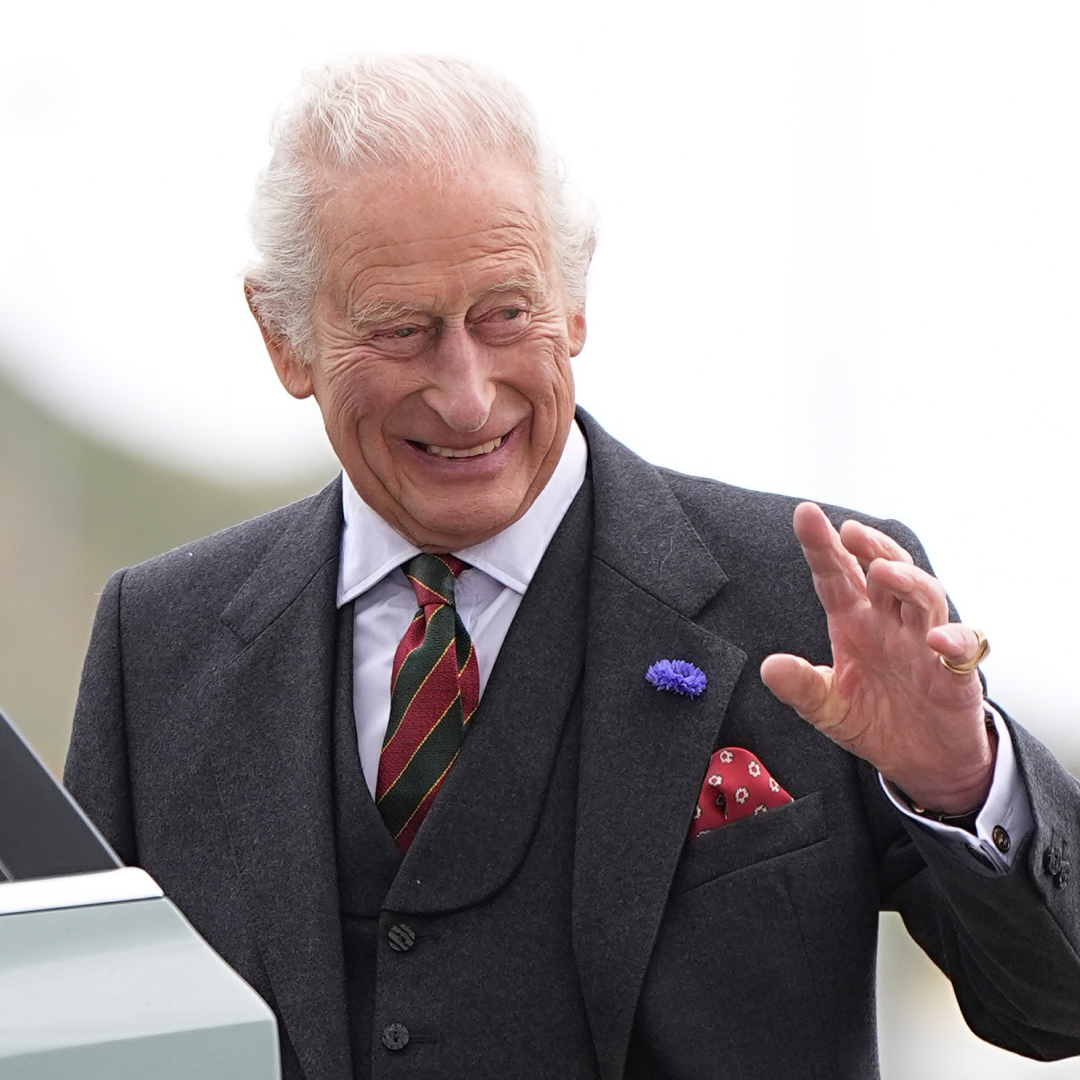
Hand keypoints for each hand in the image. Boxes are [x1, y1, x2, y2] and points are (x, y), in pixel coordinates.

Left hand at [760, 502, 993, 814]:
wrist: (920, 762)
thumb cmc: (874, 721)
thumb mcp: (827, 708)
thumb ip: (800, 686)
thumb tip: (769, 667)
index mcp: (854, 623)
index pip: (836, 575)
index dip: (821, 545)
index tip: (805, 513)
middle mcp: (890, 623)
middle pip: (884, 571)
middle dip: (870, 547)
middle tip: (850, 532)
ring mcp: (925, 643)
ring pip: (924, 596)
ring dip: (907, 580)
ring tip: (883, 571)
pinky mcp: (956, 673)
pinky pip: (964, 646)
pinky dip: (955, 639)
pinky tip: (937, 639)